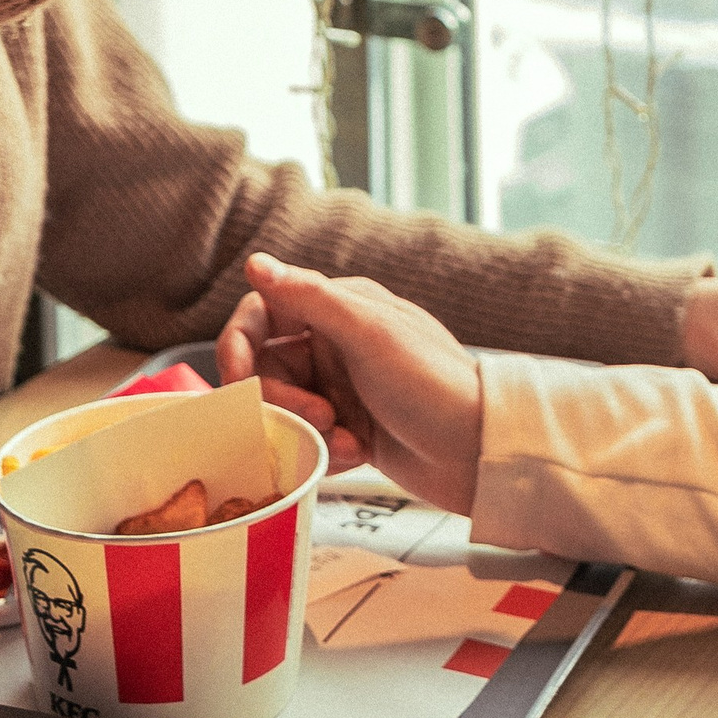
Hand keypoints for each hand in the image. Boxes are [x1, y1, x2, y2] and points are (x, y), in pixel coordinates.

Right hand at [225, 253, 481, 514]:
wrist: (481, 452)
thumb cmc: (434, 383)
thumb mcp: (369, 334)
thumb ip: (309, 297)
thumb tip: (254, 262)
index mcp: (339, 308)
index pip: (262, 315)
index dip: (238, 346)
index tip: (236, 381)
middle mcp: (335, 344)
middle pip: (266, 369)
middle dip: (282, 400)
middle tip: (320, 418)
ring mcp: (341, 388)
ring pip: (284, 409)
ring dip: (305, 431)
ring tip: (349, 442)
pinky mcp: (349, 429)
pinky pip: (307, 439)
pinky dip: (323, 450)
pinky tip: (358, 455)